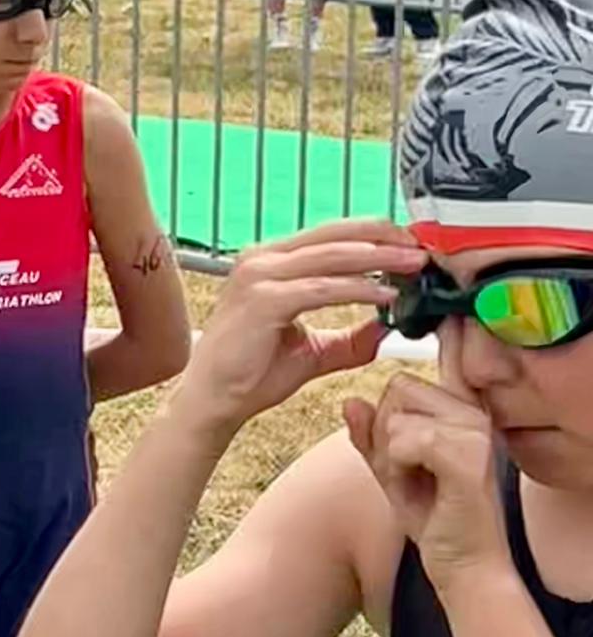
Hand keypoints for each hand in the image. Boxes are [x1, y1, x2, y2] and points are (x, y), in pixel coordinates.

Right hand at [178, 219, 426, 430]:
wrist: (213, 401)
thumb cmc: (252, 374)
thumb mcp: (313, 350)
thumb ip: (350, 336)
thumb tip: (389, 328)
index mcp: (270, 262)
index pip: (331, 236)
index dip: (374, 235)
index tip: (411, 244)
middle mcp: (261, 259)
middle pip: (335, 235)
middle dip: (383, 238)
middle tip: (422, 247)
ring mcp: (259, 276)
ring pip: (332, 256)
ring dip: (379, 259)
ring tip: (415, 265)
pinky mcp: (262, 300)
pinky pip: (322, 288)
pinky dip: (359, 290)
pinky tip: (387, 296)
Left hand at [343, 321, 509, 591]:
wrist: (462, 566)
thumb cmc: (433, 516)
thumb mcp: (391, 471)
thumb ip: (371, 436)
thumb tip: (351, 402)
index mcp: (459, 409)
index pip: (451, 356)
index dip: (445, 326)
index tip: (441, 300)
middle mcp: (472, 410)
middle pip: (397, 384)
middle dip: (384, 428)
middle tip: (405, 467)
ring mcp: (474, 428)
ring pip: (396, 410)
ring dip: (389, 449)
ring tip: (414, 478)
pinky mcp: (466, 452)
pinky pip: (403, 436)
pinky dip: (396, 464)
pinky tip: (418, 485)